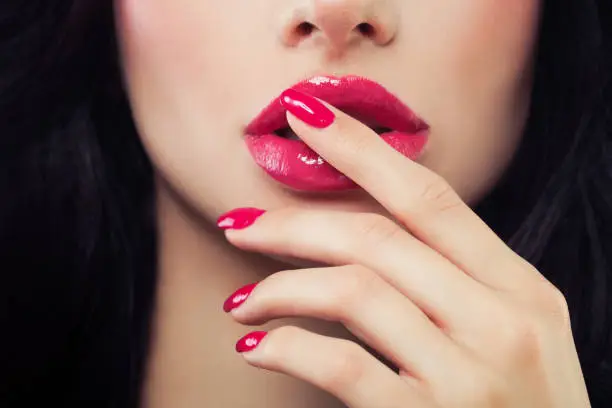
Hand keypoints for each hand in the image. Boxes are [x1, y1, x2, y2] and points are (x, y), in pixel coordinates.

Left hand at [218, 89, 590, 406]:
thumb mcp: (511, 333)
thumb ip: (456, 280)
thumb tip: (365, 233)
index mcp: (521, 289)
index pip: (429, 198)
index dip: (362, 150)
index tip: (306, 119)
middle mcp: (501, 323)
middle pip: (378, 237)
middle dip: (294, 224)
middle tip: (240, 223)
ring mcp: (467, 376)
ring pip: (353, 290)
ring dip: (280, 287)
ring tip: (243, 300)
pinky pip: (340, 364)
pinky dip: (287, 347)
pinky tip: (258, 346)